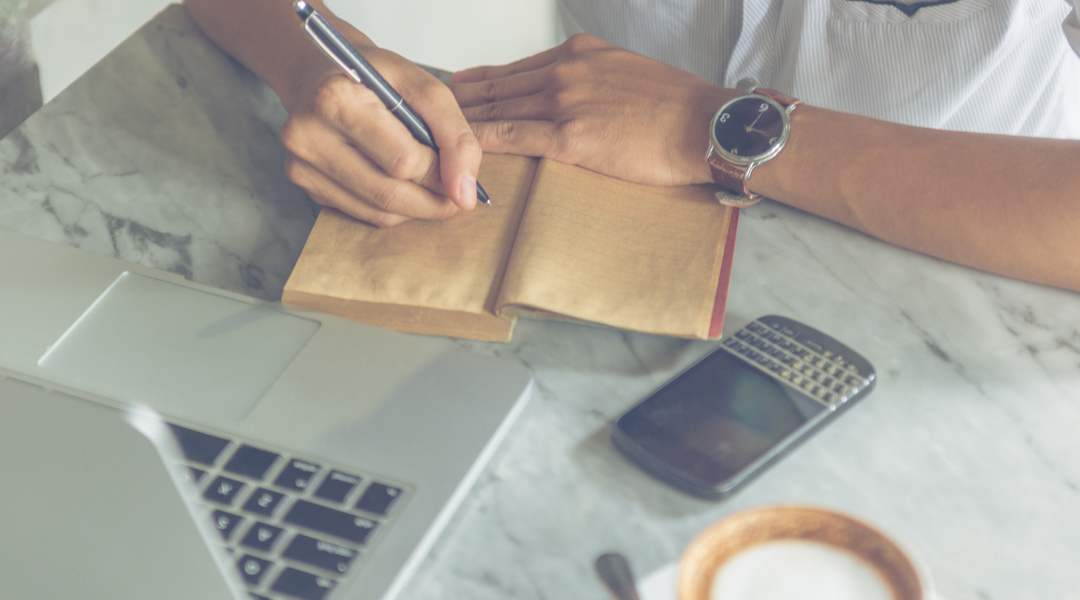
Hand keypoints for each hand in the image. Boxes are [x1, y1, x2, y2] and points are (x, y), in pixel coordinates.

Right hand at [279, 44, 481, 226]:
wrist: (325, 76)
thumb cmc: (374, 78)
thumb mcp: (423, 88)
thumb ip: (454, 135)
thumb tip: (465, 194)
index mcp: (335, 100)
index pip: (404, 160)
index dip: (440, 169)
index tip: (455, 166)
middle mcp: (308, 136)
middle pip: (390, 193)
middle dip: (433, 198)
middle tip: (454, 191)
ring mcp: (302, 166)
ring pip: (379, 212)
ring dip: (416, 207)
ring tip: (430, 185)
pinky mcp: (306, 186)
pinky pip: (364, 214)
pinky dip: (393, 208)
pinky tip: (400, 184)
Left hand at [450, 34, 734, 186]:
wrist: (705, 125)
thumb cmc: (675, 106)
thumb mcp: (626, 72)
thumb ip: (590, 79)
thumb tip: (568, 96)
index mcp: (578, 53)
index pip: (515, 69)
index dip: (480, 82)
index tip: (456, 89)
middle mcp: (565, 70)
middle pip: (497, 86)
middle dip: (458, 101)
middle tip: (427, 111)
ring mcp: (564, 101)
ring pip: (496, 109)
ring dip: (459, 122)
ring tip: (431, 132)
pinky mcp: (569, 137)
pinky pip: (511, 136)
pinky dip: (480, 142)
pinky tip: (459, 149)